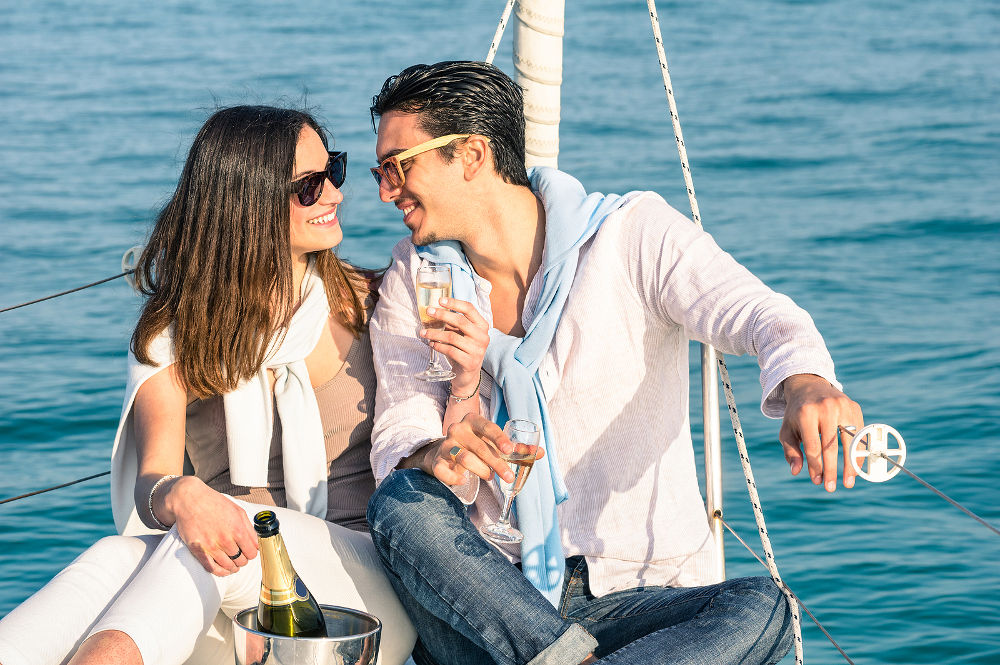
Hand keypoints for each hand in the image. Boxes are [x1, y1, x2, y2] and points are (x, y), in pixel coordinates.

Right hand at [159, 476, 258, 574]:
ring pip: (228, 566)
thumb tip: (256, 544)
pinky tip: (223, 570)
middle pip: (240, 560)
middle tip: (240, 558)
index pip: (251, 552)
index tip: (248, 553)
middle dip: (242, 560)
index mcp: (238, 529)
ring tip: (233, 565)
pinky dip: (220, 572)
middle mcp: (225, 539)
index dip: (251, 554)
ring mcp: (211, 546)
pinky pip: (211, 568)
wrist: (190, 500)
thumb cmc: (214, 503)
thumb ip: (249, 529)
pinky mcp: (198, 550)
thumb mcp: (238, 511)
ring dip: (232, 567)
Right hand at [413, 414, 544, 485]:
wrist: (444, 452)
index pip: (488, 427)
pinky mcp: (437, 461)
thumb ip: (515, 449)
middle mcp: (458, 429)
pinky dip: (455, 478)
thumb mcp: (493, 443)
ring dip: (481, 471)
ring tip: (490, 477)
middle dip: (496, 463)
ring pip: (464, 458)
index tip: (509, 450)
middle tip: (508, 476)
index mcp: (473, 421)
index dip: (499, 438)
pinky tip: (464, 480)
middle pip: (479, 446)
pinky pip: (444, 471)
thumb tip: (541, 453)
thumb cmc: (475, 445)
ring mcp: (446, 445)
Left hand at [420, 297, 488, 394]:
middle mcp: (482, 337)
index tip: (440, 300)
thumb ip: (454, 323)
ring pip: (452, 337)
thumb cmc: (463, 349)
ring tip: (424, 332)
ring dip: (435, 333)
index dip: (454, 303)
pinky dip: (438, 346)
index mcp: (482, 326)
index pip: (470, 309)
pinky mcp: (470, 362)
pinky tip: (431, 344)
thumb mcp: (462, 334)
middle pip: (460, 321)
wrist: (468, 374)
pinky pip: (450, 350)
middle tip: (429, 311)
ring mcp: (477, 350)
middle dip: (442, 315)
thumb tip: (435, 310)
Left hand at [778, 374, 863, 491]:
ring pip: (850, 441)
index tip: (816, 481)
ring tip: (849, 483)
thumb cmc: (797, 413)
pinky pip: (859, 435)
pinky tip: (855, 467)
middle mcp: (826, 408)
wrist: (810, 385)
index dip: (815, 466)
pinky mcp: (855, 407)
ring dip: (850, 465)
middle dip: (831, 470)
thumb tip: (796, 471)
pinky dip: (858, 452)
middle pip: (831, 446)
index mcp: (806, 413)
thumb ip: (791, 451)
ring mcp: (843, 406)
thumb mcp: (787, 429)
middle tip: (830, 488)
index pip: (812, 446)